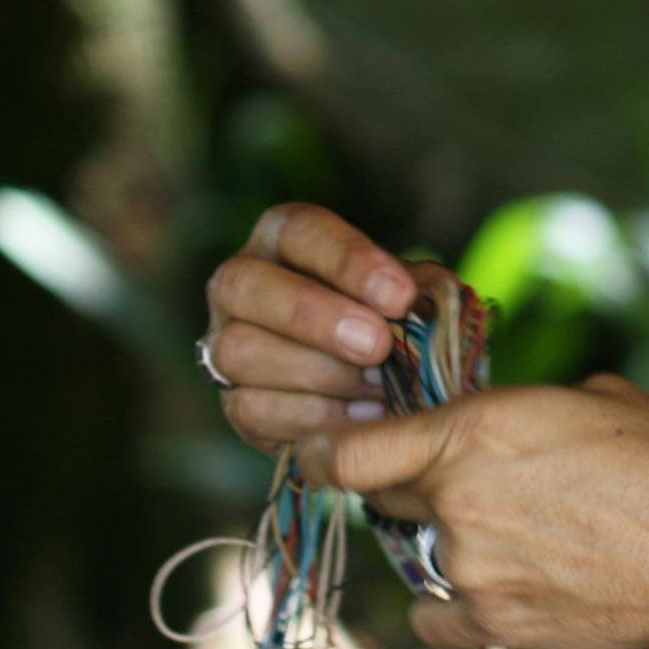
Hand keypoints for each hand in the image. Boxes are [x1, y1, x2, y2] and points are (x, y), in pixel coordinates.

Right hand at [201, 202, 428, 455]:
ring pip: (239, 351)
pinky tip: (362, 418)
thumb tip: (425, 308)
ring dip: (318, 373)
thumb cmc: (393, 320)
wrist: (380, 385)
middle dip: (315, 317)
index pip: (300, 231)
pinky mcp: (232, 402)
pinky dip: (312, 417)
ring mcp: (222, 343)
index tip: (400, 296)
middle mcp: (240, 284)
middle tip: (376, 345)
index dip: (349, 261)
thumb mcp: (413, 294)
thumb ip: (420, 291)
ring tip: (378, 387)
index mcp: (282, 239)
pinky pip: (251, 409)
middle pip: (246, 286)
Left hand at [296, 374, 648, 648]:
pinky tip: (504, 591)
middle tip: (476, 489)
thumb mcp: (604, 399)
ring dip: (456, 546)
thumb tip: (526, 419)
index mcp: (471, 430)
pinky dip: (455, 608)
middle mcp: (454, 499)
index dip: (330, 452)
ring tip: (524, 543)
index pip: (347, 452)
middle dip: (416, 491)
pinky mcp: (492, 624)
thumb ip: (536, 407)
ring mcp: (469, 568)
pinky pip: (436, 618)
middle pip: (387, 499)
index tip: (334, 454)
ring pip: (424, 556)